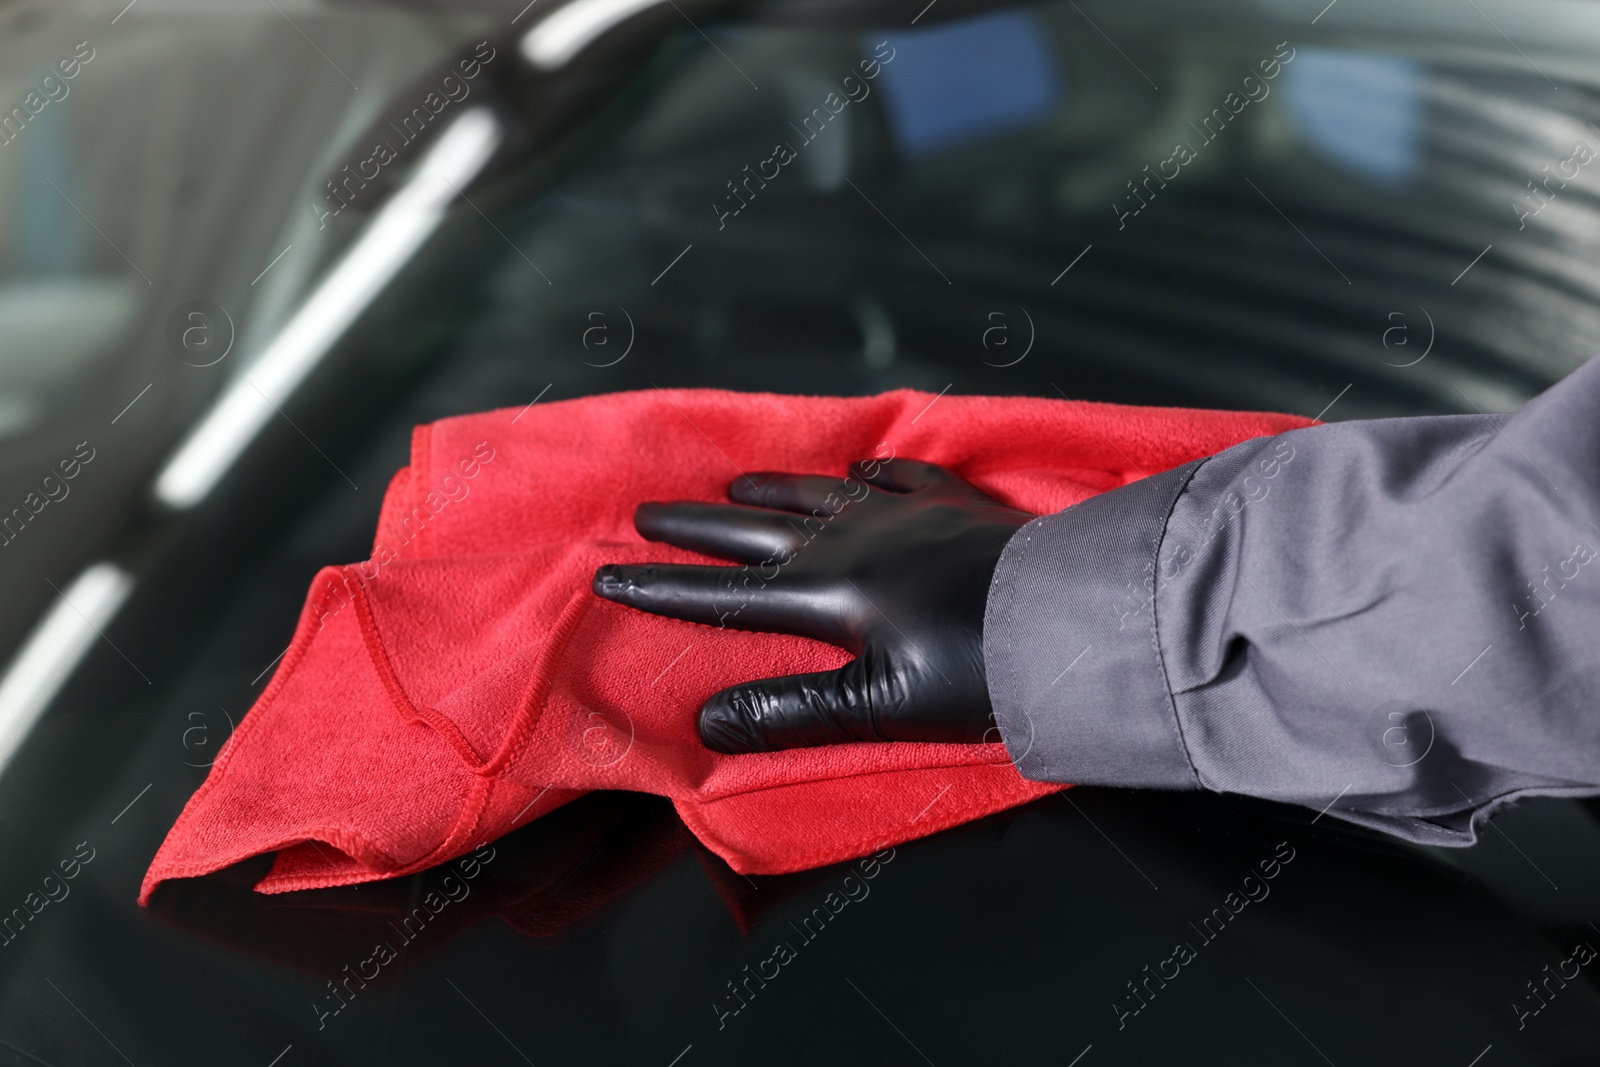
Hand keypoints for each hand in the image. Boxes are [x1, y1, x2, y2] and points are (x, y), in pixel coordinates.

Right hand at [592, 457, 1032, 752]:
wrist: (1072, 618)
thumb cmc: (978, 673)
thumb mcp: (879, 707)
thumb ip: (791, 711)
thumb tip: (705, 720)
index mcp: (832, 596)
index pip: (729, 595)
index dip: (665, 589)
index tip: (610, 577)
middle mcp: (856, 544)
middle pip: (758, 532)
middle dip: (696, 526)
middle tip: (646, 512)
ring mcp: (907, 517)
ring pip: (820, 495)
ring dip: (770, 490)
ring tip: (733, 486)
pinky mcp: (955, 507)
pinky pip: (902, 476)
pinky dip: (872, 471)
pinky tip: (860, 466)